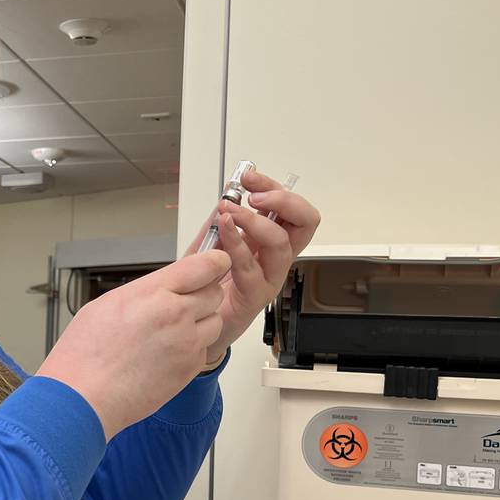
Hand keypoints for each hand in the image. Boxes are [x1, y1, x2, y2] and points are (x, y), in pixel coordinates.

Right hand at [37, 250, 232, 439]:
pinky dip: (191, 350)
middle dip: (204, 294)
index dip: (215, 261)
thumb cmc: (85, 353)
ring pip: (215, 322)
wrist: (83, 396)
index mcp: (152, 292)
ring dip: (201, 323)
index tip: (216, 262)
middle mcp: (175, 314)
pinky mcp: (189, 368)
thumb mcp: (108, 304)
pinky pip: (204, 350)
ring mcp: (186, 343)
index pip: (203, 265)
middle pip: (214, 293)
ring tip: (171, 333)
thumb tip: (163, 288)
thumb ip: (145, 292)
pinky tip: (165, 355)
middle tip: (184, 303)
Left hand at [188, 170, 320, 364]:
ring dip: (256, 221)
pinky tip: (223, 229)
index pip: (292, 209)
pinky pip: (251, 268)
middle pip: (303, 222)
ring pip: (281, 244)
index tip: (249, 177)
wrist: (196, 323)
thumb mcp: (210, 244)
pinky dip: (236, 244)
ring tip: (231, 212)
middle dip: (282, 200)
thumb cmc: (208, 284)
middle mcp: (277, 258)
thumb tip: (227, 193)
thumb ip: (219, 221)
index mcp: (272, 241)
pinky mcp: (253, 296)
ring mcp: (269, 278)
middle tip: (255, 194)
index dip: (276, 189)